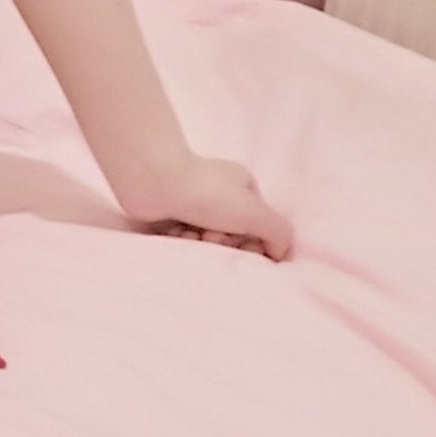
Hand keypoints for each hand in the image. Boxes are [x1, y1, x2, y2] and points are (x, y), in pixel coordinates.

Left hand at [117, 152, 294, 260]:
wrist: (152, 182)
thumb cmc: (206, 193)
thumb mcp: (254, 212)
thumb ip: (279, 233)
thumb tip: (282, 254)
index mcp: (242, 188)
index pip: (259, 227)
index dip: (253, 245)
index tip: (244, 249)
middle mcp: (218, 195)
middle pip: (232, 238)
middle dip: (223, 243)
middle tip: (211, 236)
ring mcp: (192, 206)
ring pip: (206, 243)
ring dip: (199, 245)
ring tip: (188, 233)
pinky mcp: (169, 218)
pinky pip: (181, 242)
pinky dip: (179, 242)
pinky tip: (173, 231)